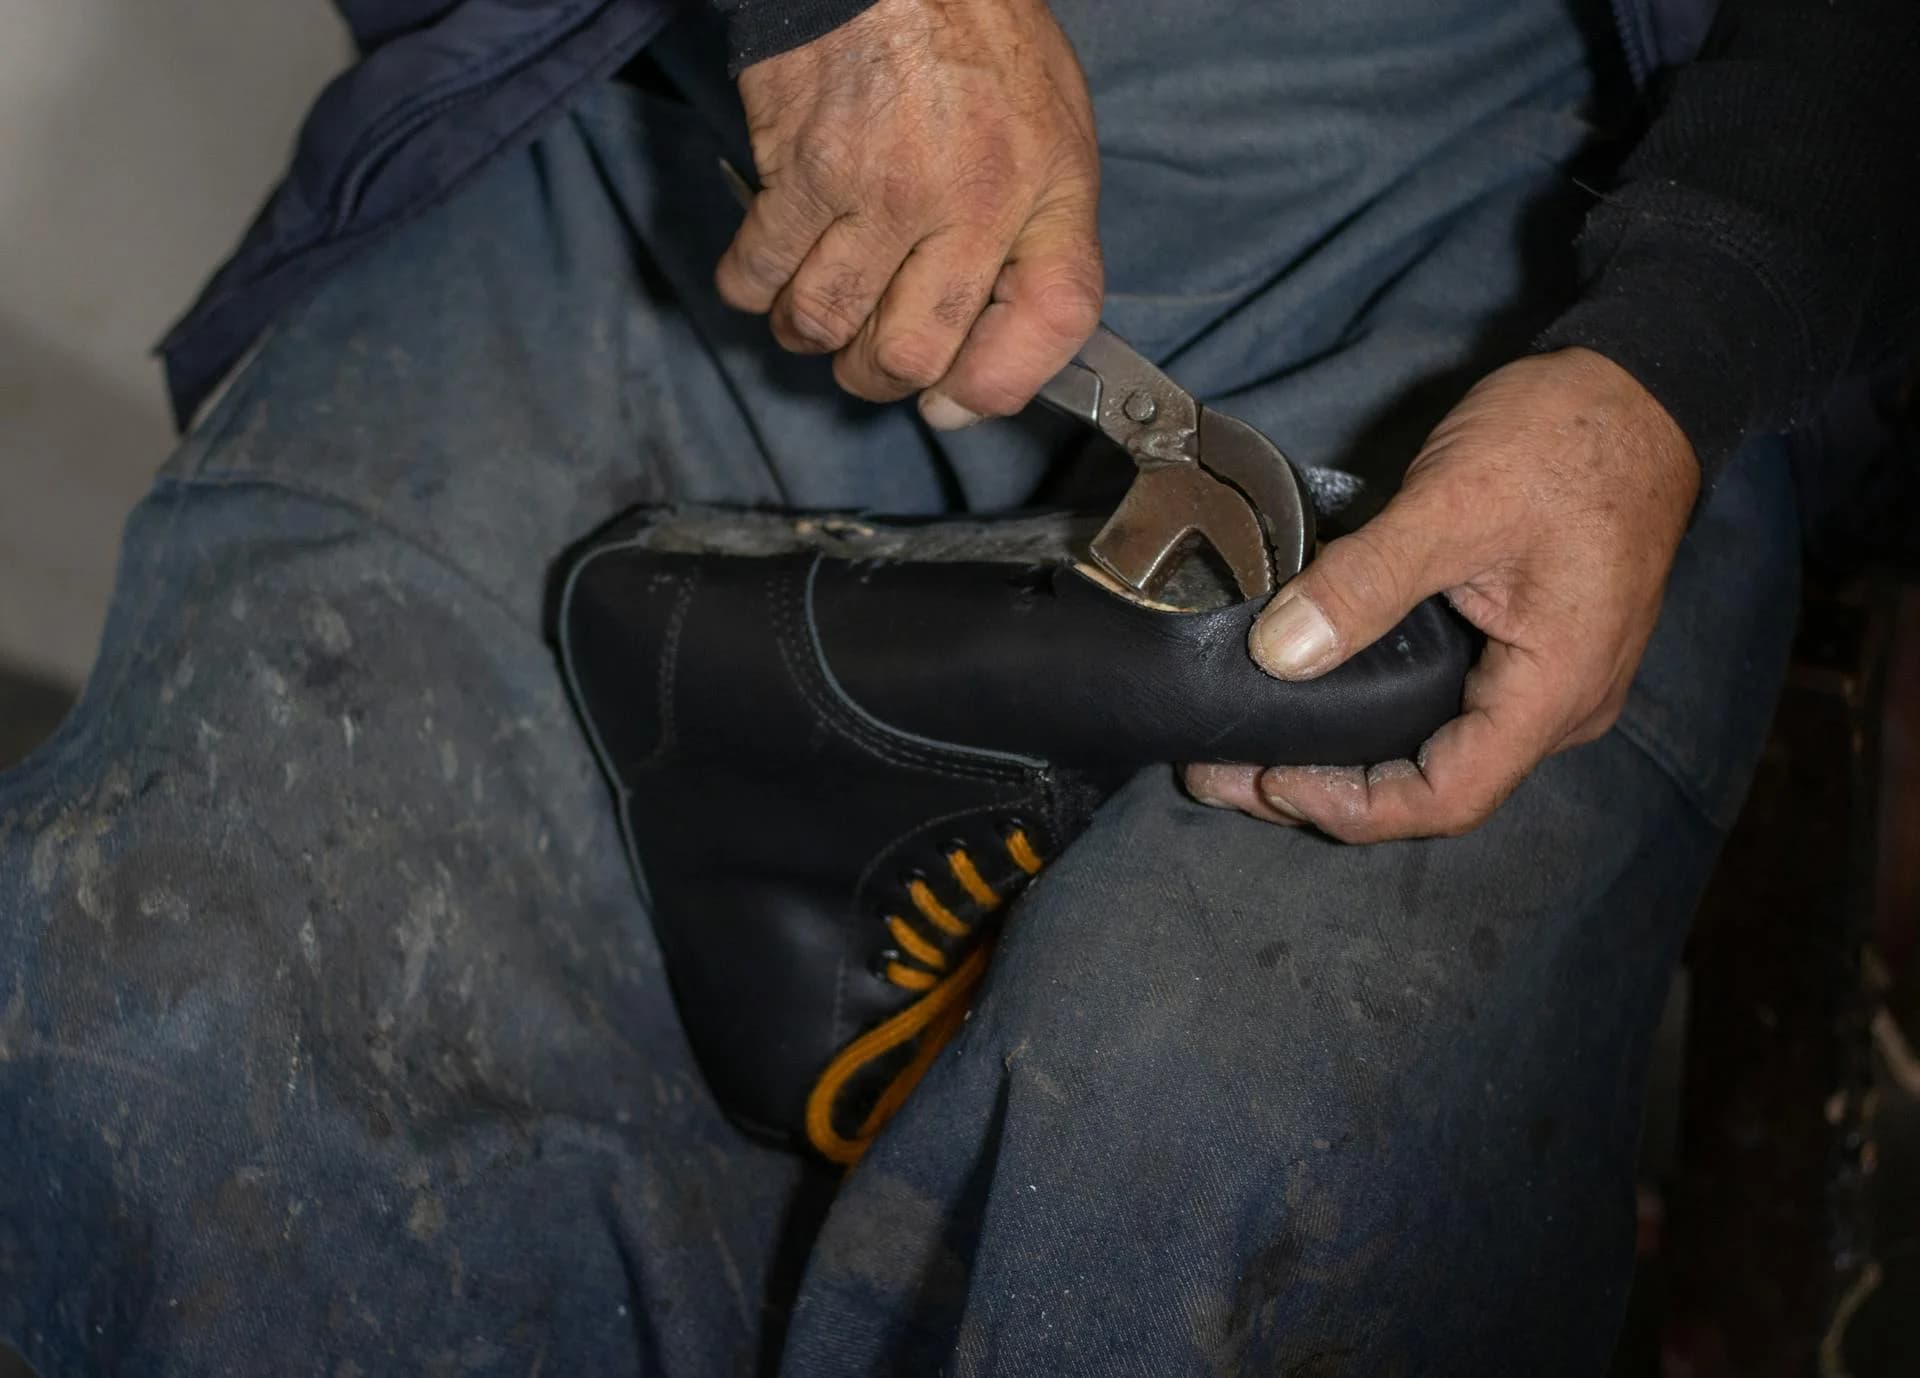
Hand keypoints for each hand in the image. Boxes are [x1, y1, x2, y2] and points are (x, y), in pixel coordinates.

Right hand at [716, 0, 1102, 427]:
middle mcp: (968, 198)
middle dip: (880, 374)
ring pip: (824, 326)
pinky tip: (767, 267)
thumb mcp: (1055, 136)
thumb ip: (1040, 245)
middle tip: (870, 352)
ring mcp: (877, 188)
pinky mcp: (799, 170)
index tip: (955, 400)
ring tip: (816, 305)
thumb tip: (980, 363)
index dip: (1000, 386)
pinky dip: (752, 288)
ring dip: (810, 334)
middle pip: (913, 355)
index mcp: (1044, 189)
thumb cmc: (976, 43)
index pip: (1052, 322)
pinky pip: (757, 275)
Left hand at [1185, 348, 1699, 841]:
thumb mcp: (1455, 501)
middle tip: (1227, 774)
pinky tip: (1314, 695)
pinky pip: (1448, 709)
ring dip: (1347, 760)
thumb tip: (1279, 653)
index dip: (1351, 808)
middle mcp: (1559, 708)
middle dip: (1328, 792)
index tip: (1267, 780)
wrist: (1642, 386)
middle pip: (1436, 788)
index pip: (1448, 798)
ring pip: (1439, 752)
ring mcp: (1547, 682)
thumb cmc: (1568, 438)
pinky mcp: (1526, 649)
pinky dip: (1376, 717)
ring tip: (1254, 747)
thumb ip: (1367, 581)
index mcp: (1555, 690)